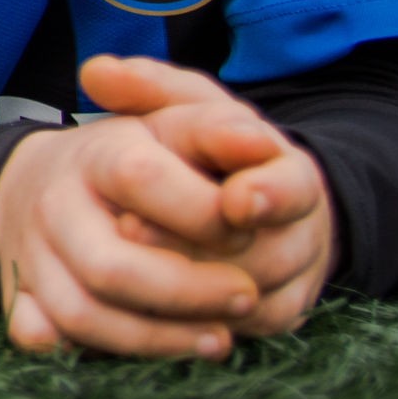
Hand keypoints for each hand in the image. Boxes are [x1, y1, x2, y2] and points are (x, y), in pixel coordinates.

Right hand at [0, 108, 261, 360]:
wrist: (45, 177)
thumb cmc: (139, 155)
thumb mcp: (176, 121)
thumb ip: (219, 128)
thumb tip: (257, 145)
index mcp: (98, 154)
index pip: (141, 179)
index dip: (202, 213)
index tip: (246, 227)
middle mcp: (55, 205)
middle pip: (110, 266)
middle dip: (188, 292)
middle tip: (247, 296)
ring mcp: (33, 254)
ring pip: (82, 315)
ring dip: (157, 340)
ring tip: (220, 340)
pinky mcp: (21, 295)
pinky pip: (37, 335)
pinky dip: (75, 351)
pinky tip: (136, 360)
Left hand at [80, 55, 334, 337]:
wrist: (240, 200)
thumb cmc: (205, 148)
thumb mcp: (186, 109)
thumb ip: (148, 87)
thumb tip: (96, 70)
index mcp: (288, 170)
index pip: (293, 185)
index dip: (270, 194)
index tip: (236, 199)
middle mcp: (302, 227)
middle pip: (268, 252)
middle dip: (199, 246)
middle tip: (130, 232)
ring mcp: (294, 275)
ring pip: (251, 297)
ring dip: (188, 289)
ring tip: (117, 267)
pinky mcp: (278, 314)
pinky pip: (243, 328)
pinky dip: (194, 321)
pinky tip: (136, 305)